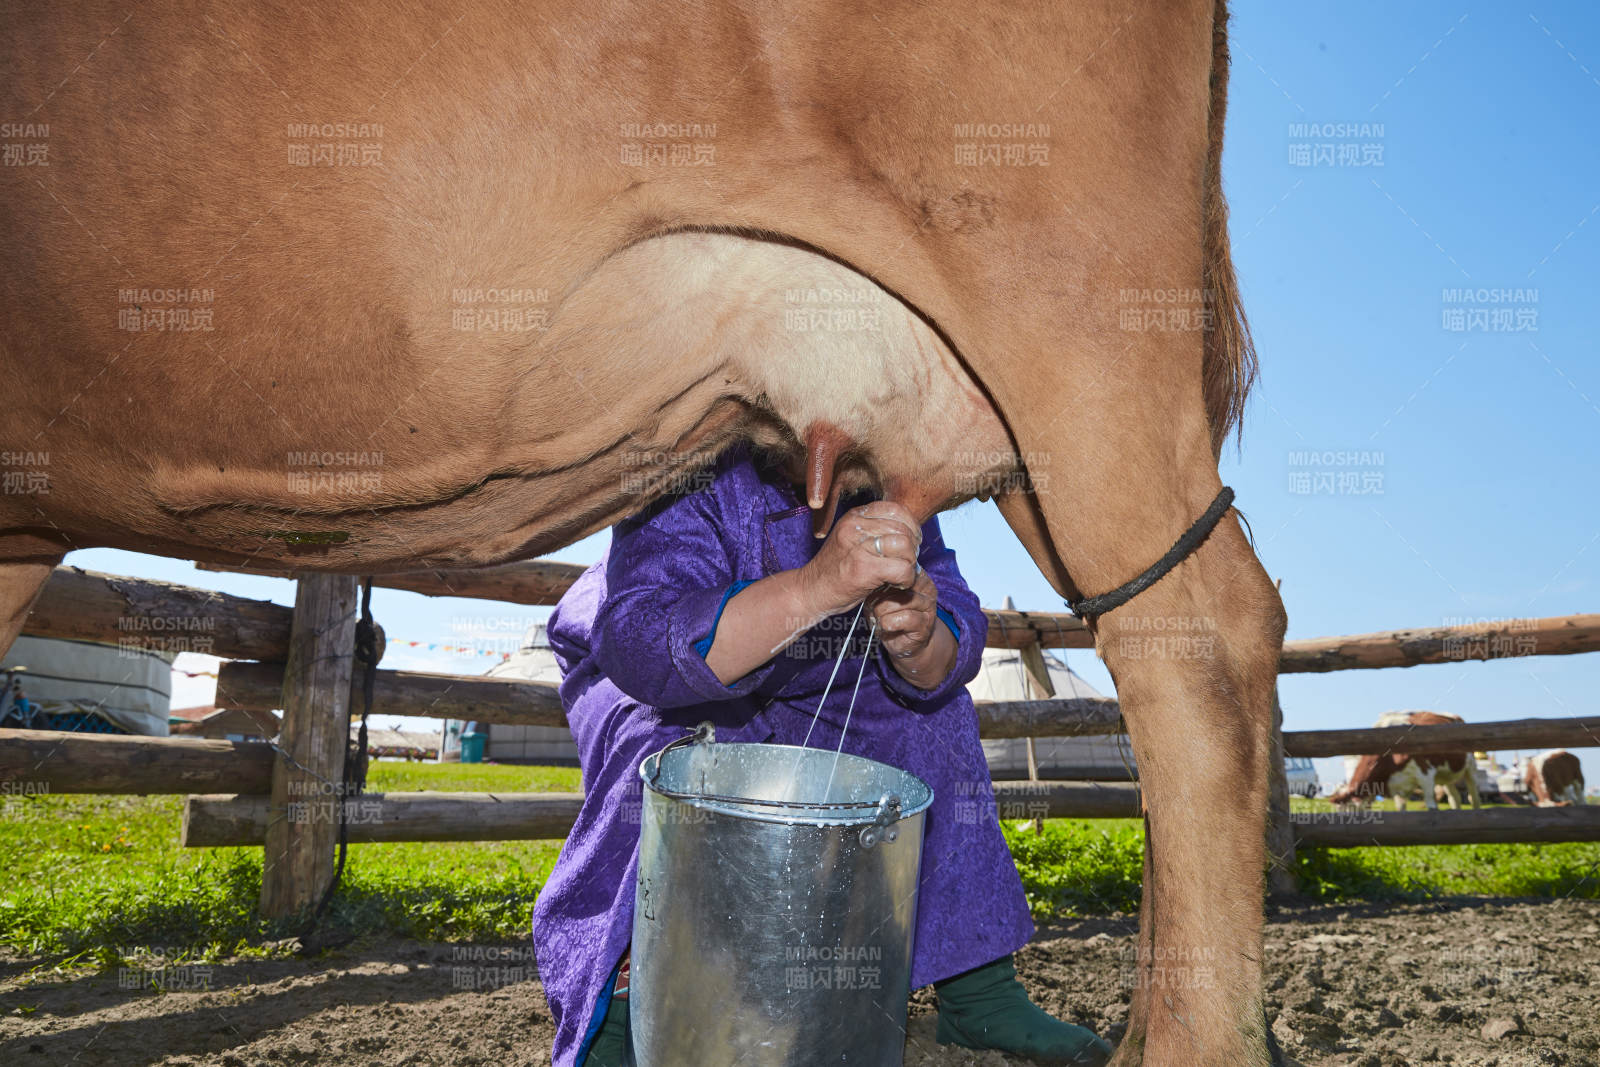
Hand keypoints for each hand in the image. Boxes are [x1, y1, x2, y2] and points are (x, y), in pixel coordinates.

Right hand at [797, 501, 922, 618]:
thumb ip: (875, 530)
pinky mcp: (864, 569)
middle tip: (908, 562)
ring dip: (910, 563)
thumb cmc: (836, 569)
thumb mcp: (852, 539)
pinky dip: (907, 579)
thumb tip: (910, 531)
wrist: (811, 591)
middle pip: (903, 528)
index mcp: (854, 516)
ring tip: (903, 573)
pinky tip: (899, 583)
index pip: (896, 509)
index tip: (911, 542)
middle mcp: (855, 527)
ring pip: (905, 546)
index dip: (911, 525)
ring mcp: (858, 547)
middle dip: (913, 547)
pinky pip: (902, 569)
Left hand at [870, 567, 939, 661]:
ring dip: (882, 612)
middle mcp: (926, 588)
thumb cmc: (889, 615)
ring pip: (899, 601)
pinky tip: (886, 626)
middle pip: (897, 583)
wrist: (903, 643)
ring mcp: (928, 606)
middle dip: (879, 597)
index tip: (873, 591)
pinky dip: (888, 623)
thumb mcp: (880, 594)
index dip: (880, 579)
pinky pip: (904, 618)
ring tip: (880, 618)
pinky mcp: (925, 624)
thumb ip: (880, 581)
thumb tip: (872, 575)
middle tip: (875, 608)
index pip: (898, 566)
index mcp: (917, 575)